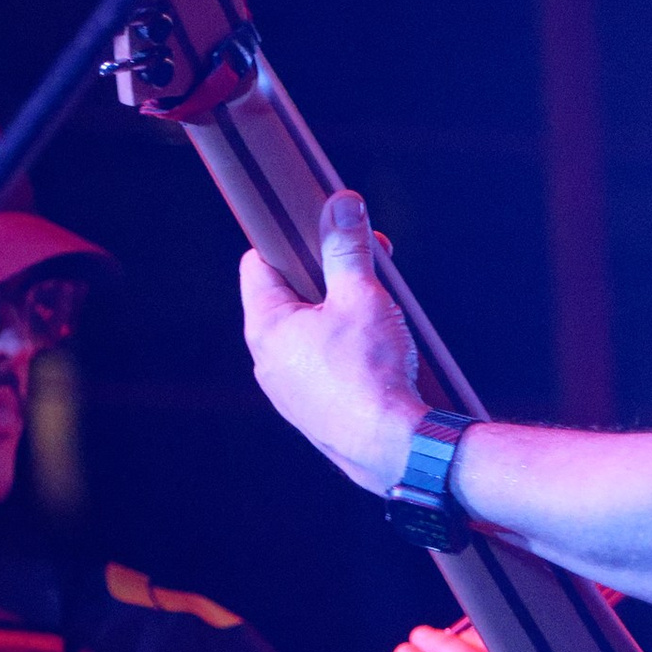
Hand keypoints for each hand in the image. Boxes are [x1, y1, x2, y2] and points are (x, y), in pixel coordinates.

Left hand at [241, 191, 427, 493]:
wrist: (394, 448)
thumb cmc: (371, 371)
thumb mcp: (362, 296)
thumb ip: (348, 247)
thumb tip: (342, 203)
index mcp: (265, 327)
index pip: (257, 264)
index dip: (289, 242)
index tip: (322, 235)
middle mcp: (266, 362)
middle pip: (286, 299)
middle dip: (325, 278)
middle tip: (366, 272)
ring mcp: (286, 393)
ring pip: (305, 337)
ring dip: (336, 318)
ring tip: (376, 317)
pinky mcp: (311, 415)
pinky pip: (318, 369)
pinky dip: (341, 354)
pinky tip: (374, 357)